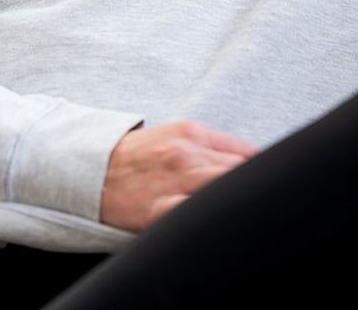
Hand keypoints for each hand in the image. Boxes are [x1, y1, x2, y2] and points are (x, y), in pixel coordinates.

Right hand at [100, 121, 259, 231]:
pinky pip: (196, 217)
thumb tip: (245, 161)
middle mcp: (186, 154)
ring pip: (223, 191)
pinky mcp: (159, 211)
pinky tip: (216, 225)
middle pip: (240, 171)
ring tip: (241, 214)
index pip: (244, 151)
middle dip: (253, 186)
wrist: (89, 169)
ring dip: (235, 202)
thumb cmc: (135, 155)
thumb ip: (208, 145)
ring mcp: (174, 183)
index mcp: (191, 133)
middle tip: (263, 201)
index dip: (261, 169)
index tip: (268, 181)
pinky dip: (210, 221)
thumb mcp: (173, 136)